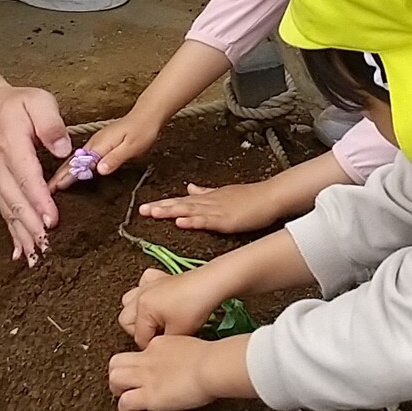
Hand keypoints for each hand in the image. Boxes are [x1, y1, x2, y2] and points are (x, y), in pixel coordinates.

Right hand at [0, 84, 72, 263]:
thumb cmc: (15, 104)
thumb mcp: (37, 101)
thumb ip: (50, 123)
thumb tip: (63, 149)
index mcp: (12, 147)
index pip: (28, 178)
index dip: (40, 201)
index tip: (53, 220)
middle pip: (17, 201)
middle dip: (32, 227)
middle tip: (47, 248)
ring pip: (9, 212)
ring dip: (23, 235)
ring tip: (36, 258)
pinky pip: (4, 212)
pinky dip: (12, 233)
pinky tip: (20, 252)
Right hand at [51, 108, 162, 189]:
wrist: (147, 114)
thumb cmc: (143, 130)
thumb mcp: (133, 146)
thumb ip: (115, 158)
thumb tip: (99, 170)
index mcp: (99, 145)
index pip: (77, 164)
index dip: (64, 177)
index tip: (52, 189)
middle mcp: (92, 144)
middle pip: (70, 163)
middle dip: (56, 177)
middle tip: (43, 192)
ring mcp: (93, 143)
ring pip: (71, 160)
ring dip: (60, 172)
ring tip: (48, 186)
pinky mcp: (96, 143)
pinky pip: (77, 158)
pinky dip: (67, 167)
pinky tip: (64, 173)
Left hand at [109, 334, 219, 410]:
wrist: (212, 366)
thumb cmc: (212, 357)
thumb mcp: (193, 347)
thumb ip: (184, 355)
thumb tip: (188, 363)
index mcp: (160, 344)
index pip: (141, 352)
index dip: (140, 365)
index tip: (148, 374)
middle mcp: (148, 358)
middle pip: (116, 361)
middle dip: (117, 374)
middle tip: (126, 386)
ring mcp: (146, 376)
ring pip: (114, 378)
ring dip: (117, 390)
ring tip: (126, 398)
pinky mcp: (148, 395)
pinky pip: (124, 402)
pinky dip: (125, 409)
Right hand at [119, 265, 224, 347]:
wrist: (212, 283)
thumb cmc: (196, 306)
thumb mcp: (179, 333)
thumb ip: (163, 343)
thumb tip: (158, 347)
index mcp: (142, 308)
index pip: (139, 337)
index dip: (151, 347)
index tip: (163, 349)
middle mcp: (141, 294)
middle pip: (127, 320)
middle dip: (140, 331)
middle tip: (158, 336)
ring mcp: (149, 284)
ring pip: (130, 301)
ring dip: (138, 313)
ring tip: (155, 320)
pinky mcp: (160, 277)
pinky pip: (144, 283)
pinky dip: (147, 292)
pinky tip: (158, 299)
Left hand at [141, 178, 289, 233]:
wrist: (269, 197)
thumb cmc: (250, 197)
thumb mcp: (223, 192)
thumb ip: (204, 192)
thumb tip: (189, 188)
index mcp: (207, 198)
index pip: (181, 201)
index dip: (164, 204)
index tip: (146, 207)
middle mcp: (208, 203)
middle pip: (181, 205)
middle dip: (161, 207)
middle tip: (142, 210)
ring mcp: (216, 210)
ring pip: (189, 211)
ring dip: (171, 212)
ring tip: (154, 214)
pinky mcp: (226, 220)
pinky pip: (207, 221)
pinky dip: (193, 221)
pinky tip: (180, 222)